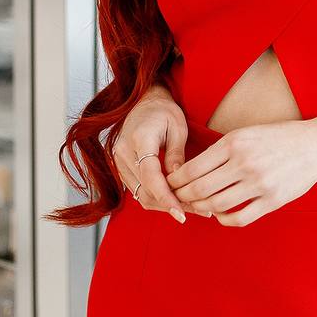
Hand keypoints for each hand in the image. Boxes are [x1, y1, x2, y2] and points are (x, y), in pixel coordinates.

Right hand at [109, 87, 199, 222]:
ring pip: (140, 194)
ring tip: (190, 209)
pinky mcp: (120, 168)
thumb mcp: (178, 128)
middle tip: (198, 212)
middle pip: (145, 190)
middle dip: (170, 205)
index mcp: (139, 138)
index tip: (182, 213)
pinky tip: (175, 200)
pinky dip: (156, 198)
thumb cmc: (165, 112)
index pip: (150, 176)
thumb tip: (180, 183)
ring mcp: (118, 161)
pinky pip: (137, 190)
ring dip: (164, 205)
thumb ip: (177, 155)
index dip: (166, 197)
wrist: (144, 103)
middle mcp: (123, 152)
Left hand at [163, 119, 316, 225]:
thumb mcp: (246, 134)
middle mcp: (244, 163)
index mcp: (234, 143)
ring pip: (216, 205)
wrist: (316, 145)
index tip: (170, 184)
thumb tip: (190, 171)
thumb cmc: (277, 138)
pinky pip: (239, 218)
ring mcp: (259, 184)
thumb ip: (221, 151)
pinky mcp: (272, 200)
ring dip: (200, 208)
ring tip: (197, 206)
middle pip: (199, 189)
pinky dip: (223, 219)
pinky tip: (220, 214)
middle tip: (177, 198)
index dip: (175, 180)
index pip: (192, 168)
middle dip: (182, 196)